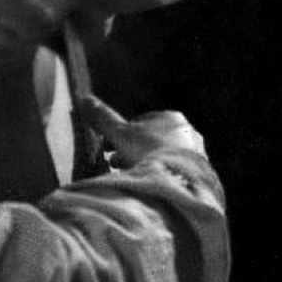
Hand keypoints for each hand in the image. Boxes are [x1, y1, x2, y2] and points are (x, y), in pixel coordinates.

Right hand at [75, 94, 205, 168]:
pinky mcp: (198, 172)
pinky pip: (172, 169)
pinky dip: (157, 173)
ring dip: (141, 162)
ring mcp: (196, 152)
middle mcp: (188, 132)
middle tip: (113, 162)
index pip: (140, 122)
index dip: (119, 134)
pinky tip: (145, 183)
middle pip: (151, 140)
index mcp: (171, 117)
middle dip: (129, 150)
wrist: (178, 180)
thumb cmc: (147, 151)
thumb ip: (103, 118)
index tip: (105, 148)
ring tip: (125, 173)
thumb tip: (83, 98)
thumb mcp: (119, 133)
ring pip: (161, 154)